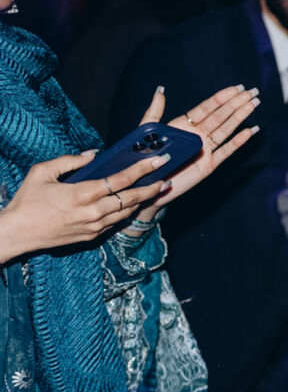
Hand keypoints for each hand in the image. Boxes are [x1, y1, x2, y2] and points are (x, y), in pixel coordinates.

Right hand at [0, 149, 169, 264]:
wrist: (16, 233)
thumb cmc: (26, 201)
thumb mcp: (42, 172)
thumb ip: (70, 161)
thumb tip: (93, 154)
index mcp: (83, 194)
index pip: (121, 180)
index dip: (143, 169)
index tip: (160, 161)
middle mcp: (93, 212)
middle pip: (132, 199)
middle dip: (152, 188)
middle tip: (167, 179)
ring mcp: (94, 227)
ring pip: (126, 212)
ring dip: (142, 201)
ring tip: (155, 190)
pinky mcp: (91, 237)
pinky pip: (115, 223)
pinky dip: (125, 213)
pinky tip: (132, 205)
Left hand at [142, 85, 261, 211]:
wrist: (147, 187)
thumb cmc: (144, 160)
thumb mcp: (146, 132)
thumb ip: (154, 112)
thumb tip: (160, 90)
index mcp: (184, 125)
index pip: (206, 108)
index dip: (221, 98)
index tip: (236, 88)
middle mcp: (197, 135)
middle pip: (220, 116)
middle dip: (236, 104)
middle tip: (252, 92)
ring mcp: (205, 150)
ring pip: (226, 130)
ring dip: (240, 117)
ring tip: (254, 104)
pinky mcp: (209, 165)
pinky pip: (226, 151)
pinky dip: (238, 141)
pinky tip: (250, 131)